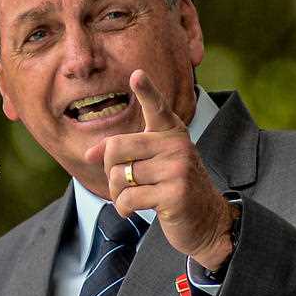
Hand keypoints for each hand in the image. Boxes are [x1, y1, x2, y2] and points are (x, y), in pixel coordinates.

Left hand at [85, 69, 232, 269]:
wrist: (206, 220)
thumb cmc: (172, 187)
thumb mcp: (152, 163)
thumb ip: (123, 154)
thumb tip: (89, 154)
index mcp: (171, 132)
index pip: (156, 107)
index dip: (146, 91)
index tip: (137, 75)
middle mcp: (176, 145)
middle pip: (117, 147)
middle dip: (110, 169)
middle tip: (122, 182)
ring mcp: (177, 169)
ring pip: (120, 176)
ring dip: (117, 193)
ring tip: (131, 198)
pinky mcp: (175, 194)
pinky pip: (129, 198)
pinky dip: (124, 208)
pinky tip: (134, 210)